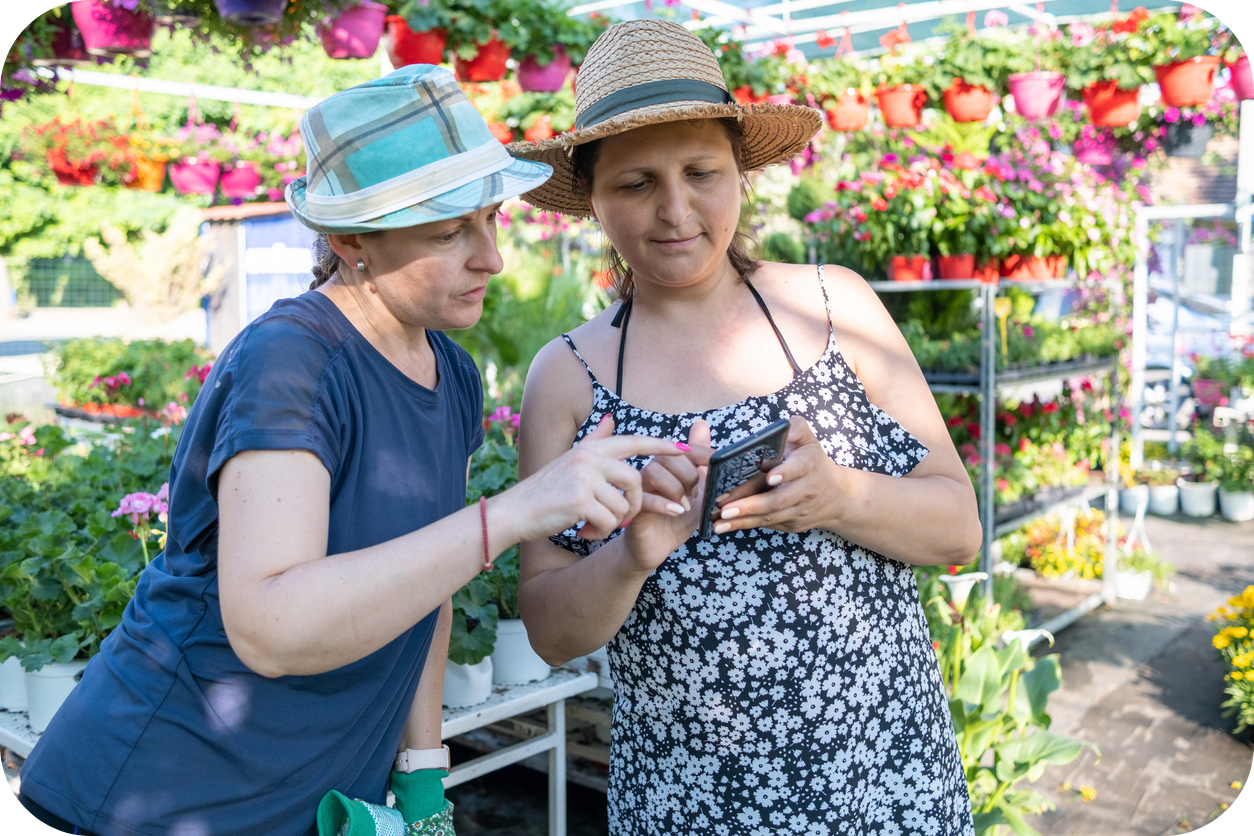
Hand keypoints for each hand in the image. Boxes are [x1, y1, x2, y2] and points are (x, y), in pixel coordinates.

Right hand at [495, 415, 687, 544]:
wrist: (514, 512)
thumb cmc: (544, 490)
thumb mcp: (569, 460)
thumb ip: (594, 441)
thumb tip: (611, 419)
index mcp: (590, 448)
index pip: (634, 442)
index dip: (662, 446)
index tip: (686, 450)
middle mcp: (589, 458)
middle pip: (636, 480)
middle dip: (636, 505)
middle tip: (622, 519)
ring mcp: (584, 478)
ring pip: (624, 506)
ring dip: (613, 523)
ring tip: (592, 525)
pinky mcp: (580, 500)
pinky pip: (610, 522)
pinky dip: (600, 532)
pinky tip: (583, 531)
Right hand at [621, 419, 712, 572]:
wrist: (657, 546)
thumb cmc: (674, 516)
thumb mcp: (696, 488)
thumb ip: (700, 460)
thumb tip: (701, 424)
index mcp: (664, 464)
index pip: (681, 448)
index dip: (699, 453)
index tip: (712, 466)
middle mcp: (649, 471)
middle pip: (666, 456)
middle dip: (687, 474)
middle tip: (695, 493)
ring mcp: (639, 489)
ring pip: (653, 472)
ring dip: (675, 488)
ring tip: (685, 505)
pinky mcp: (633, 508)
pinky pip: (644, 498)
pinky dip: (664, 504)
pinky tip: (677, 512)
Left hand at [710, 416, 840, 535]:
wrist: (837, 497)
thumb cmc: (814, 462)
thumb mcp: (809, 440)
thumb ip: (795, 428)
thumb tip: (780, 426)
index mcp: (809, 465)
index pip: (797, 469)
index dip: (784, 473)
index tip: (769, 476)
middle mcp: (805, 490)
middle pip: (778, 500)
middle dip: (750, 505)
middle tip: (725, 507)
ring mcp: (798, 511)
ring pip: (770, 517)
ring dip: (743, 520)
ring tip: (719, 521)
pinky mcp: (791, 524)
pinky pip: (767, 525)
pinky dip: (745, 525)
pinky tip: (725, 525)